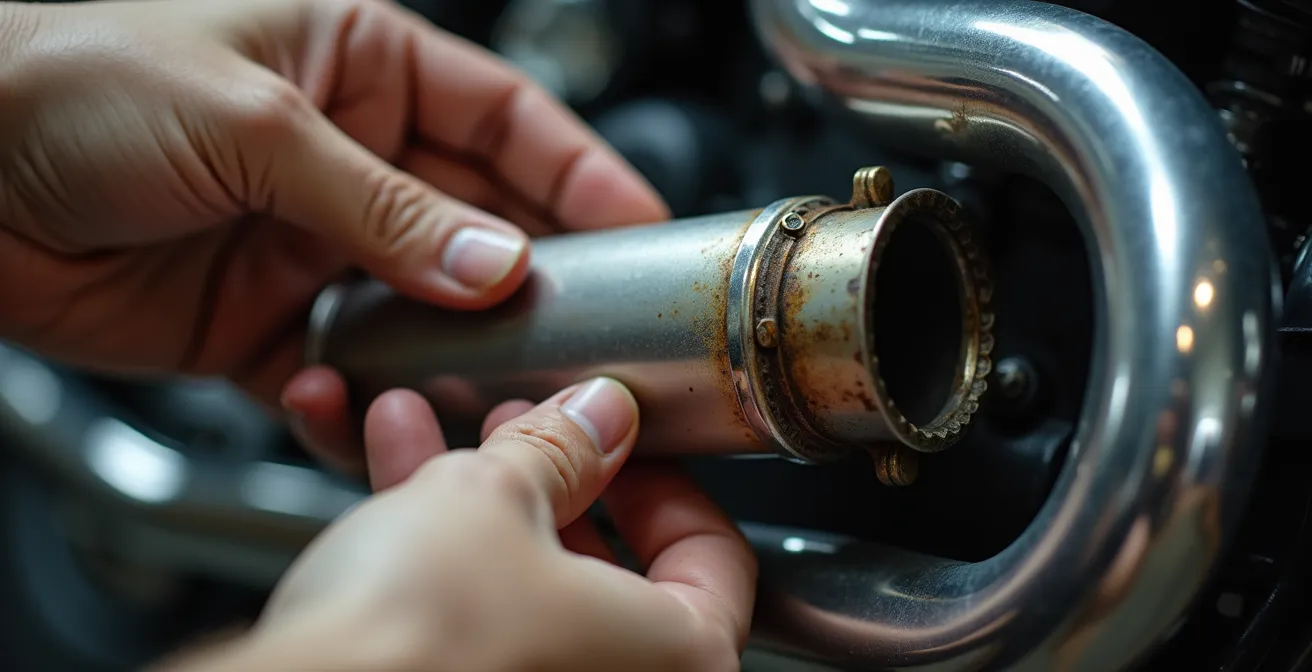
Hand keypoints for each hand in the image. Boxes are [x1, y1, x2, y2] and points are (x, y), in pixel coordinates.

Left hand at [0, 0, 667, 471]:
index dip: (583, 173)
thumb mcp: (252, 123)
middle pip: (480, 224)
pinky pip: (344, 370)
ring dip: (457, 351)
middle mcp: (349, 158)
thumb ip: (383, 205)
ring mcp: (311, 244)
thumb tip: (493, 264)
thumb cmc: (67, 73)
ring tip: (495, 388)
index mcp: (359, 65)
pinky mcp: (263, 321)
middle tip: (590, 328)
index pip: (508, 121)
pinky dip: (362, 398)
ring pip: (423, 310)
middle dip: (537, 278)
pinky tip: (367, 404)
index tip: (643, 225)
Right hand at [159, 378, 756, 670]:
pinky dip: (442, 555)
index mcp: (679, 656)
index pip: (713, 554)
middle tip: (519, 428)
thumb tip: (594, 417)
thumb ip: (557, 447)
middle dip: (546, 475)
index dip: (660, 479)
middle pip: (606, 566)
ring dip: (477, 498)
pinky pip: (474, 620)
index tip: (617, 442)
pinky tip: (392, 484)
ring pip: (525, 587)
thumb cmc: (415, 644)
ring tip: (430, 430)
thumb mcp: (493, 497)